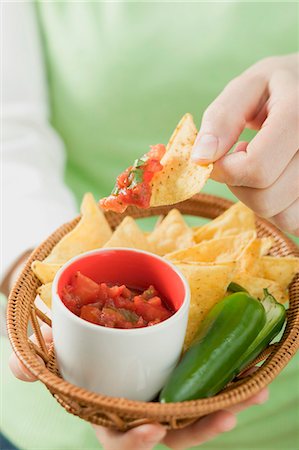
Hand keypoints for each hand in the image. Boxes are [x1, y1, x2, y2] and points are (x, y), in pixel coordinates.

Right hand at [9, 325, 267, 449]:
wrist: (86, 309)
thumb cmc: (66, 335)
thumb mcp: (44, 344)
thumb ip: (32, 358)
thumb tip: (21, 372)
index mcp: (106, 407)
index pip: (118, 438)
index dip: (135, 442)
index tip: (154, 429)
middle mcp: (138, 403)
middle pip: (171, 430)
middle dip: (200, 428)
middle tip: (227, 415)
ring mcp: (161, 386)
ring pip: (195, 408)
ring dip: (227, 403)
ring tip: (254, 393)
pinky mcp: (177, 368)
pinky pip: (206, 380)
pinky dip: (230, 378)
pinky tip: (252, 369)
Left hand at [191, 53, 298, 235]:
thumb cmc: (277, 88)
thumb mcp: (247, 88)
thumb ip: (222, 119)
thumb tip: (200, 158)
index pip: (256, 168)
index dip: (226, 170)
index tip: (220, 156)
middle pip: (267, 198)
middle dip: (241, 185)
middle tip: (244, 156)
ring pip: (283, 217)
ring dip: (259, 198)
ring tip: (264, 166)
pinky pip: (294, 221)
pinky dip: (278, 208)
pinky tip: (277, 180)